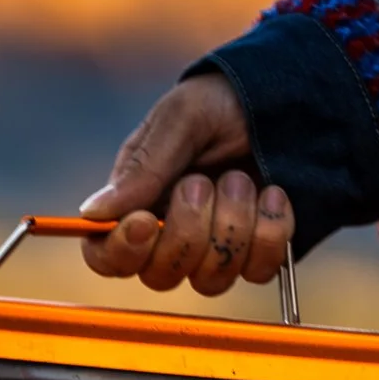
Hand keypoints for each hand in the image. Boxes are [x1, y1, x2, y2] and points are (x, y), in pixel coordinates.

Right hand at [78, 74, 293, 294]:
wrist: (287, 100)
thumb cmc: (221, 103)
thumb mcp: (180, 120)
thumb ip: (142, 169)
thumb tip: (91, 213)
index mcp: (135, 202)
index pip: (105, 256)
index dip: (121, 251)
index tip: (145, 223)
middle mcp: (169, 235)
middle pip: (159, 276)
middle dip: (187, 231)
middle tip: (203, 181)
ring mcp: (214, 250)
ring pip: (210, 280)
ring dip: (232, 226)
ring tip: (242, 179)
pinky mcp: (256, 254)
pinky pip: (258, 271)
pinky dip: (270, 233)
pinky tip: (272, 194)